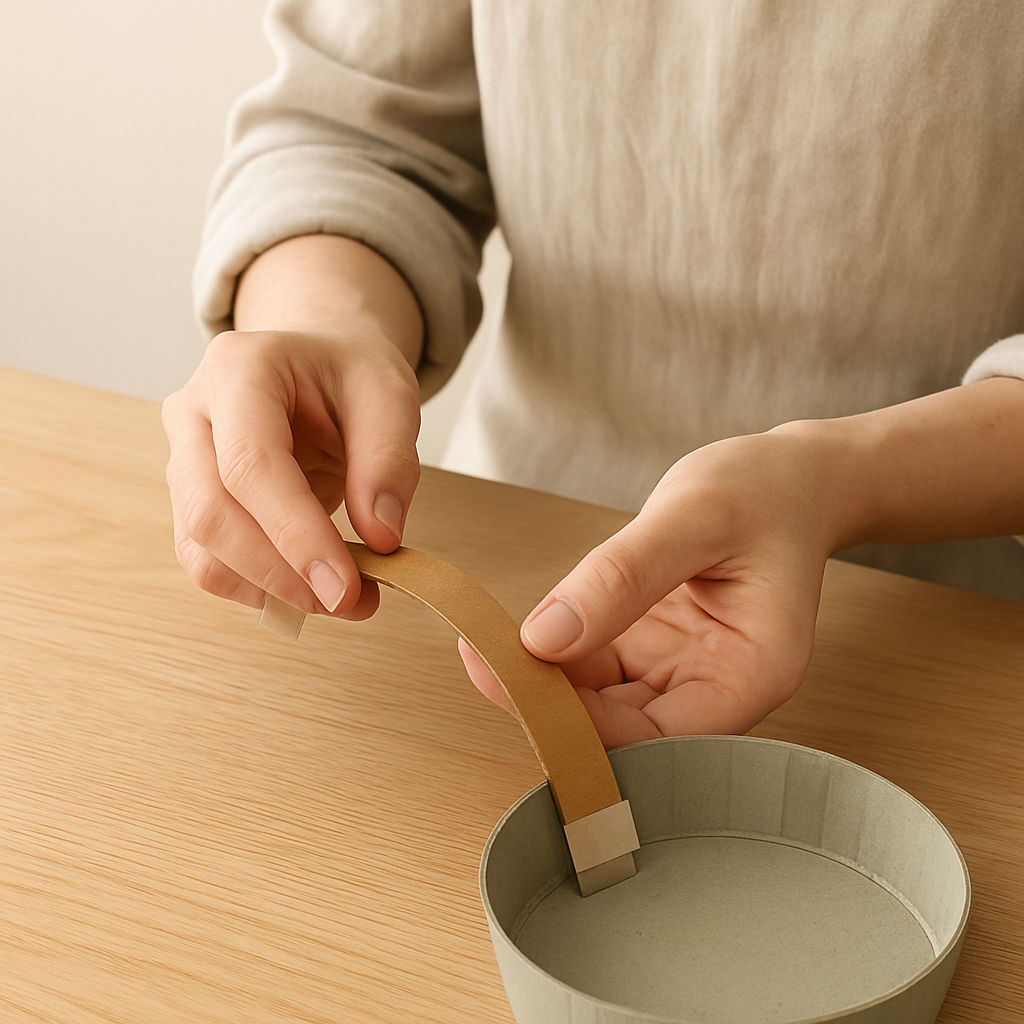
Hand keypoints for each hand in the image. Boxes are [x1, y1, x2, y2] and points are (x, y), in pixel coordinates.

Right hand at [162, 326, 419, 618]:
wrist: (318, 366)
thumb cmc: (349, 375)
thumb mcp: (390, 395)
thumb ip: (389, 462)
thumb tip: (380, 538)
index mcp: (240, 370)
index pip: (250, 464)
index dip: (295, 534)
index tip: (345, 586)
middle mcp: (194, 411)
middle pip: (211, 511)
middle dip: (280, 572)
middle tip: (350, 601)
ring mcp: (181, 457)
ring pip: (201, 547)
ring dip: (270, 589)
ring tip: (344, 597)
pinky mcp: (189, 499)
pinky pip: (208, 560)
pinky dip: (258, 588)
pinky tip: (310, 588)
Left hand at [461, 428, 837, 747]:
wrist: (788, 480)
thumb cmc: (763, 492)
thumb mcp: (693, 516)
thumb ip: (622, 576)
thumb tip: (545, 637)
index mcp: (751, 676)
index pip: (656, 737)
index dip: (579, 725)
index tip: (511, 681)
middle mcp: (717, 690)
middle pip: (623, 731)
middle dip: (552, 707)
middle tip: (482, 662)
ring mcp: (683, 673)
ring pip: (601, 704)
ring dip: (546, 682)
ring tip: (487, 646)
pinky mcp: (656, 650)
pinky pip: (597, 668)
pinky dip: (557, 654)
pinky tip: (517, 633)